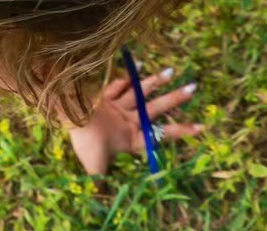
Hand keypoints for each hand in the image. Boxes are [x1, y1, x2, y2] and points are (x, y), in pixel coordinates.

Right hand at [67, 65, 202, 174]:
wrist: (65, 125)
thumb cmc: (84, 147)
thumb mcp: (98, 169)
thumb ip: (106, 181)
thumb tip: (107, 198)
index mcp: (132, 139)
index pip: (161, 134)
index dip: (181, 131)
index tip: (201, 127)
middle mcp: (129, 121)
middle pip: (156, 108)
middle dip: (175, 99)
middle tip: (193, 88)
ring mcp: (119, 106)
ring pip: (142, 93)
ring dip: (156, 83)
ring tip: (171, 72)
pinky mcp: (108, 95)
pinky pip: (121, 85)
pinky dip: (130, 78)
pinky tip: (140, 68)